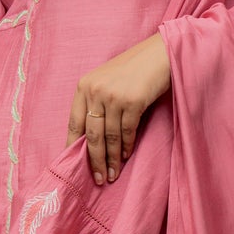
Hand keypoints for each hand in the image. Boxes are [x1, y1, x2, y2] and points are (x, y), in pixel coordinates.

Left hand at [67, 34, 170, 184]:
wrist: (159, 55)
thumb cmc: (134, 69)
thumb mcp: (107, 81)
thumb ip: (96, 103)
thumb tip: (90, 139)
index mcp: (84, 86)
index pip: (74, 122)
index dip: (73, 146)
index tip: (74, 165)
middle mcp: (96, 91)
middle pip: (92, 135)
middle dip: (94, 160)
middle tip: (97, 179)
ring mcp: (114, 96)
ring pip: (110, 137)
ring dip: (111, 159)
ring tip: (112, 174)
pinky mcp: (133, 101)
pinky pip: (127, 132)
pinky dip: (126, 147)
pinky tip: (125, 156)